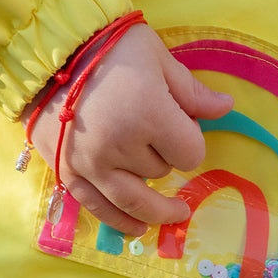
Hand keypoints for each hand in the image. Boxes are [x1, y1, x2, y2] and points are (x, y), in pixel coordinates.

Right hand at [23, 24, 233, 234]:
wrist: (49, 51)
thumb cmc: (111, 48)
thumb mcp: (159, 59)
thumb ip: (192, 92)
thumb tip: (227, 107)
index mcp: (150, 115)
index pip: (191, 153)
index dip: (192, 138)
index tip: (181, 120)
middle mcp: (122, 146)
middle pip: (163, 171)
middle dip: (167, 154)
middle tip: (157, 131)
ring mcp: (92, 164)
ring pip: (136, 199)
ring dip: (157, 209)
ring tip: (175, 214)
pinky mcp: (68, 172)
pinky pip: (99, 208)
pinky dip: (120, 221)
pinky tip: (137, 228)